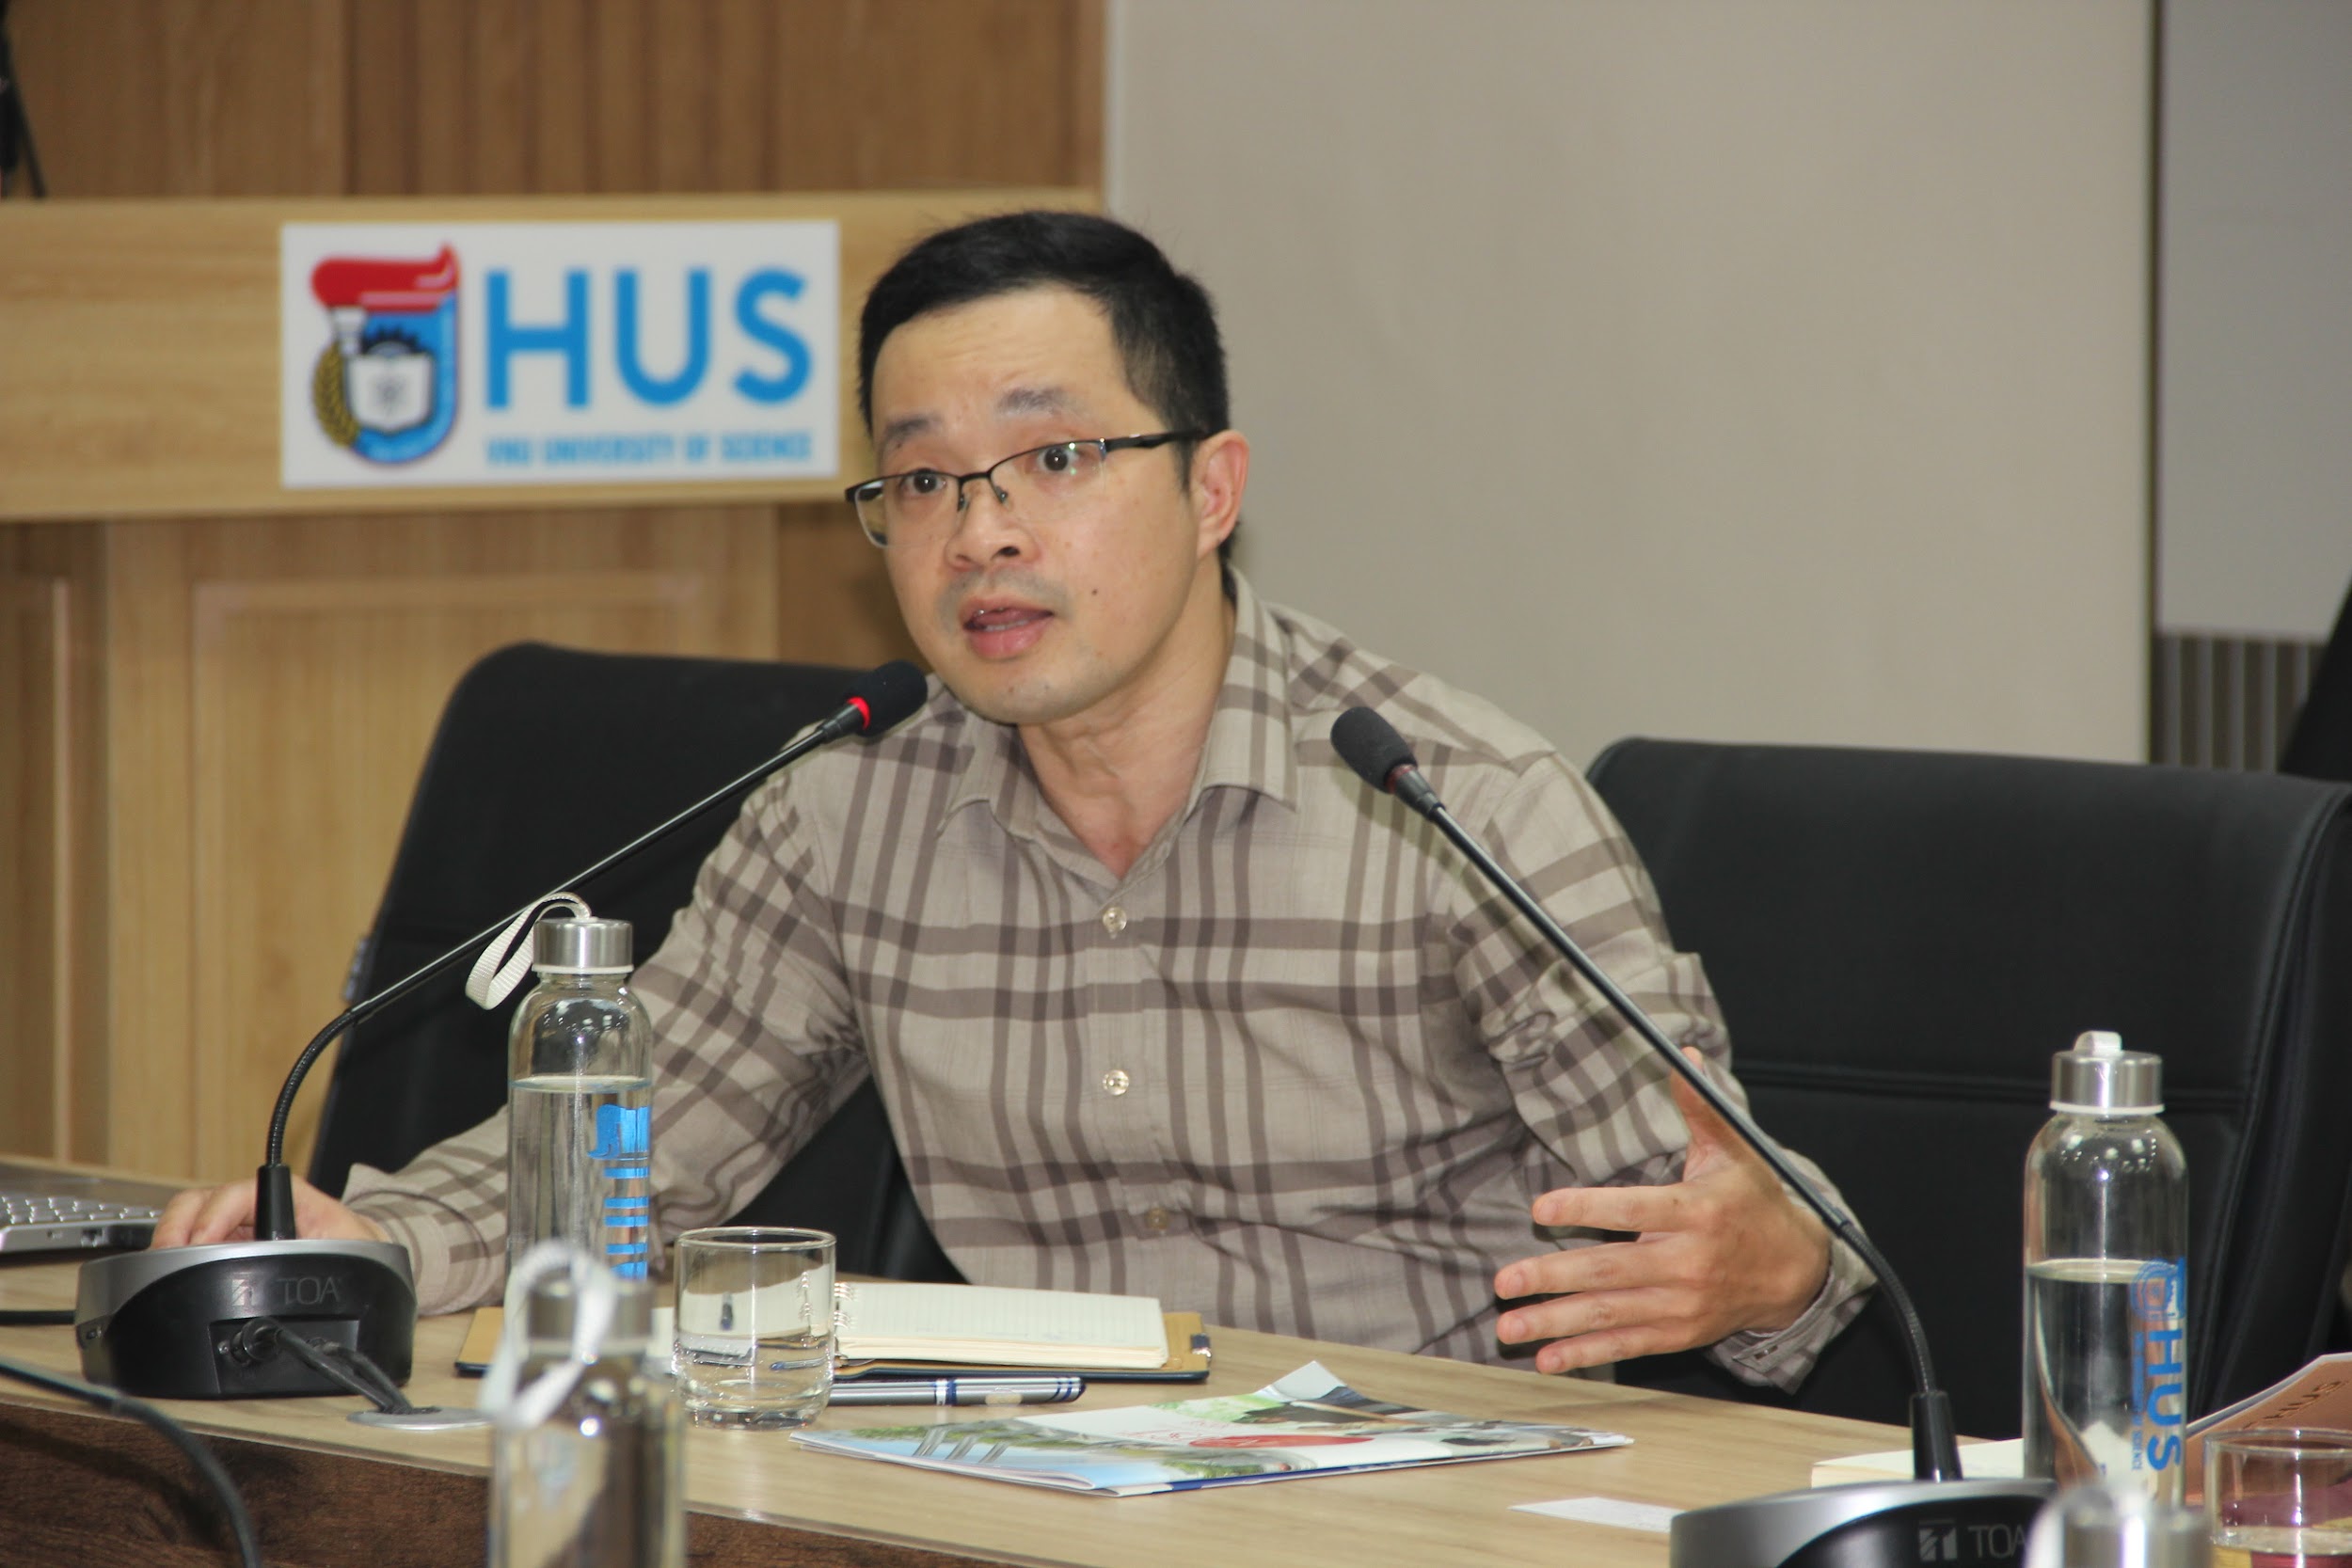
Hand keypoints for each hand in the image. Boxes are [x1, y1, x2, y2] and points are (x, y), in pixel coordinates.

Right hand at [151, 1173, 387, 1248]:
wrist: (360, 1259)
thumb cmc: (356, 1249)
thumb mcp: (347, 1246)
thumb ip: (327, 1251)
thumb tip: (310, 1260)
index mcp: (288, 1197)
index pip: (240, 1192)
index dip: (215, 1215)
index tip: (201, 1243)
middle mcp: (258, 1206)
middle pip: (202, 1200)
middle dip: (178, 1225)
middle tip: (168, 1258)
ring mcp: (238, 1224)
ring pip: (190, 1218)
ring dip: (172, 1240)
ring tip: (165, 1267)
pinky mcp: (226, 1243)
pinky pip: (191, 1241)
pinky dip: (176, 1254)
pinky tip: (173, 1272)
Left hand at [1493, 1047, 1829, 1373]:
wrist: (1796, 1269)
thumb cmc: (1754, 1202)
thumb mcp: (1735, 1151)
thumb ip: (1700, 1107)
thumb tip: (1680, 1054)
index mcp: (1697, 1213)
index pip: (1634, 1210)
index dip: (1587, 1208)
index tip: (1541, 1208)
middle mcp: (1687, 1263)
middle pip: (1611, 1271)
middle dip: (1552, 1278)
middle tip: (1504, 1281)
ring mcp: (1682, 1303)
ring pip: (1611, 1314)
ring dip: (1555, 1324)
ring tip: (1508, 1327)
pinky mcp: (1680, 1332)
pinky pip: (1627, 1344)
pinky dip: (1587, 1354)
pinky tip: (1547, 1358)